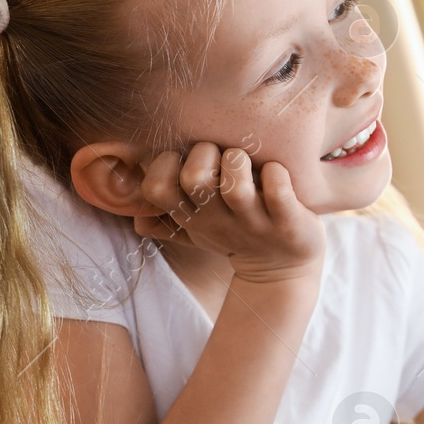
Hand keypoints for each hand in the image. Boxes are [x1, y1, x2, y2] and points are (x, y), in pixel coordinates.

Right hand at [133, 142, 324, 283]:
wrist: (282, 270)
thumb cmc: (237, 236)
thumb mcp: (199, 233)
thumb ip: (168, 222)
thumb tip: (136, 220)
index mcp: (192, 216)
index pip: (155, 187)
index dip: (165, 164)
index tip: (185, 160)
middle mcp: (218, 220)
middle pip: (194, 177)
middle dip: (206, 153)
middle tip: (222, 159)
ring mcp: (254, 222)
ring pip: (235, 183)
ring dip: (240, 161)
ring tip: (250, 165)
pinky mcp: (287, 222)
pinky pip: (278, 190)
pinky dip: (277, 174)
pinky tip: (276, 172)